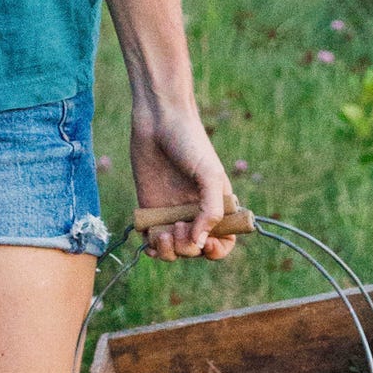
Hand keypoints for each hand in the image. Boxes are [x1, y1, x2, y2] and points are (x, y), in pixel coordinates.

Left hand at [129, 104, 237, 261]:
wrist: (158, 121)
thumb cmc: (190, 143)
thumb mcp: (209, 175)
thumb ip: (211, 210)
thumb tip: (200, 242)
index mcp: (217, 206)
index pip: (224, 241)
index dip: (216, 250)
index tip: (205, 244)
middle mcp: (195, 213)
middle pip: (195, 249)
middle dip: (188, 248)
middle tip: (178, 226)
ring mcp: (171, 212)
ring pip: (173, 249)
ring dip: (170, 251)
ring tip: (162, 234)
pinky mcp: (149, 208)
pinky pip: (151, 240)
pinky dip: (152, 248)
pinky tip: (150, 243)